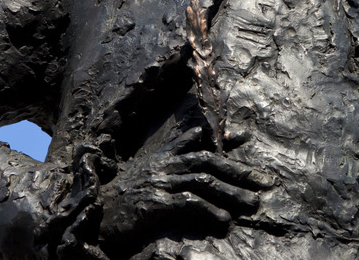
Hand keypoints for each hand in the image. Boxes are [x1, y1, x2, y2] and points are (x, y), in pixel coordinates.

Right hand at [97, 128, 270, 254]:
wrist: (94, 214)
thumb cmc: (122, 196)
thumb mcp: (147, 171)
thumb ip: (172, 156)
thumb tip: (197, 137)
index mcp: (162, 157)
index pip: (197, 142)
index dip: (223, 138)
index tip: (249, 136)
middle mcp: (163, 165)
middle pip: (208, 161)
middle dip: (239, 170)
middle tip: (264, 181)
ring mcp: (159, 182)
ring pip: (203, 182)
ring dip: (231, 193)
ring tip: (253, 204)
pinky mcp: (154, 203)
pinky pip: (188, 203)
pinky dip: (210, 211)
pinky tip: (224, 221)